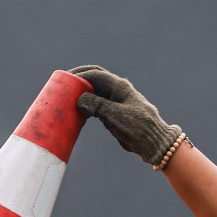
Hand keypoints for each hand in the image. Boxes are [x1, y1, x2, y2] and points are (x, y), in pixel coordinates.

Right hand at [69, 64, 183, 166]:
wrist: (154, 143)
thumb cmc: (138, 128)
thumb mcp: (116, 116)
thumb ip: (98, 106)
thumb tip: (79, 99)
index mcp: (119, 86)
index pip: (95, 74)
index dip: (78, 74)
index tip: (63, 79)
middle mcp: (117, 90)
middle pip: (94, 79)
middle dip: (78, 79)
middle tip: (62, 84)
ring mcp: (115, 101)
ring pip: (94, 92)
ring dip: (81, 93)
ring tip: (66, 97)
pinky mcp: (114, 113)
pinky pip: (96, 104)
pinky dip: (85, 105)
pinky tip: (77, 110)